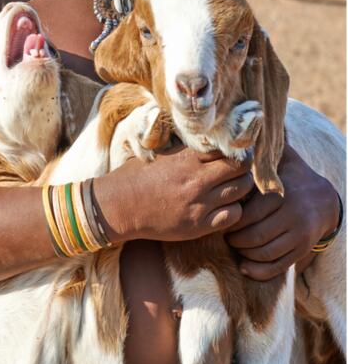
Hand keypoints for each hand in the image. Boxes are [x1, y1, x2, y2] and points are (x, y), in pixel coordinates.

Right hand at [99, 144, 254, 242]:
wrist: (120, 206)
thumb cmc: (137, 175)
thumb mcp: (161, 153)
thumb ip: (186, 147)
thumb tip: (207, 137)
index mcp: (186, 158)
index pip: (227, 149)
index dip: (236, 149)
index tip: (236, 151)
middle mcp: (196, 180)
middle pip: (240, 168)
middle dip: (243, 167)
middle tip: (239, 169)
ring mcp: (199, 204)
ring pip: (241, 191)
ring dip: (241, 187)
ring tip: (234, 186)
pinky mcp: (198, 226)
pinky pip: (232, 215)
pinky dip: (234, 209)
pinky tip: (225, 206)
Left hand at [225, 143, 340, 280]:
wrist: (324, 199)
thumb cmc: (292, 175)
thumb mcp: (282, 158)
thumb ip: (263, 148)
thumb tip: (243, 130)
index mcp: (283, 194)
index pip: (251, 212)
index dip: (234, 216)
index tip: (224, 212)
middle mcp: (293, 216)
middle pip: (255, 235)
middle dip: (235, 238)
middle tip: (225, 233)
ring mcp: (298, 236)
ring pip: (265, 253)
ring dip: (244, 253)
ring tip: (234, 245)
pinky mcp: (301, 250)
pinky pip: (278, 267)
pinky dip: (259, 271)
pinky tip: (245, 266)